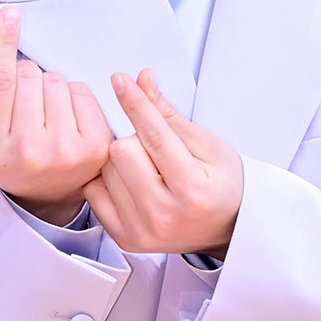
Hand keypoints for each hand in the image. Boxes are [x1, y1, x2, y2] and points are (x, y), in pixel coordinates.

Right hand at [0, 7, 111, 225]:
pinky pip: (82, 91)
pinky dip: (75, 97)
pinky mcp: (94, 149)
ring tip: (46, 115)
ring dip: (51, 87)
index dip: (3, 44)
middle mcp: (26, 153)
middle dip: (27, 78)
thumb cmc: (13, 148)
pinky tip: (68, 119)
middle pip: (29, 76)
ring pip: (57, 81)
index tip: (9, 16)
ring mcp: (63, 154)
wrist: (46, 193)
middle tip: (27, 106)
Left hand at [82, 69, 242, 256]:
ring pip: (106, 169)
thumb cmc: (221, 186)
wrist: (227, 228)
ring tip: (148, 170)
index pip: (155, 136)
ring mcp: (141, 230)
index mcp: (191, 190)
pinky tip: (131, 183)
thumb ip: (169, 115)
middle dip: (137, 141)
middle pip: (122, 151)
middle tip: (156, 151)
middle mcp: (163, 214)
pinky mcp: (124, 238)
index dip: (137, 104)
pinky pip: (94, 192)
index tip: (122, 82)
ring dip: (122, 161)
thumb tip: (142, 82)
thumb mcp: (208, 145)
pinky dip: (108, 181)